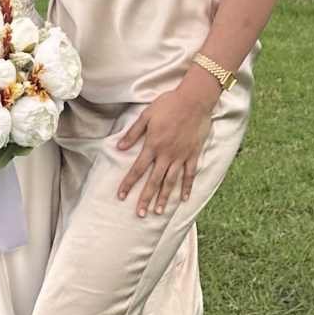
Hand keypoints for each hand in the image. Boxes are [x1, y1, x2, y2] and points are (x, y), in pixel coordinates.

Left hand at [115, 72, 219, 217]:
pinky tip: (184, 199)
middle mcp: (166, 154)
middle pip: (154, 181)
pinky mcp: (193, 154)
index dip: (129, 183)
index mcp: (153, 145)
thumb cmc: (169, 104)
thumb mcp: (146, 115)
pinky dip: (187, 187)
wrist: (194, 100)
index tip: (121, 196)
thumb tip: (119, 147)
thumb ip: (133, 133)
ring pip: (171, 181)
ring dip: (164, 198)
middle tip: (140, 214)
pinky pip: (190, 174)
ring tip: (158, 212)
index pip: (137, 169)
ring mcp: (181, 156)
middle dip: (146, 198)